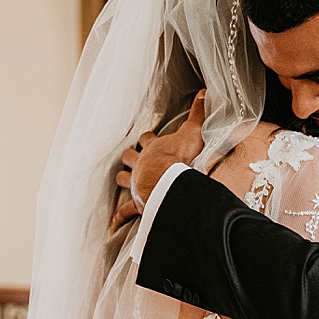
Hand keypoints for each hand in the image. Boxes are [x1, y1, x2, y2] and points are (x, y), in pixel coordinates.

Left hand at [111, 91, 206, 231]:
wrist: (171, 182)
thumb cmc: (182, 158)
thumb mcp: (193, 132)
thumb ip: (198, 113)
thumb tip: (204, 92)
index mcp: (154, 149)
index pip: (147, 139)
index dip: (148, 138)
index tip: (148, 138)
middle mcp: (142, 164)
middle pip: (129, 156)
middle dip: (130, 157)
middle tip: (131, 158)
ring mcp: (137, 183)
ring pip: (123, 178)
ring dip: (123, 178)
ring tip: (123, 180)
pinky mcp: (137, 202)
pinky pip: (125, 210)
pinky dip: (119, 217)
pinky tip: (113, 225)